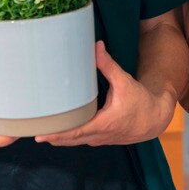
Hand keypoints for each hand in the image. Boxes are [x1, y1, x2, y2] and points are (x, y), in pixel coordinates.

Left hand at [35, 41, 175, 146]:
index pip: (76, 131)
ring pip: (75, 142)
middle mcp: (100, 135)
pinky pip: (82, 140)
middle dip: (52, 136)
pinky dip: (69, 137)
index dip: (58, 134)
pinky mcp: (102, 138)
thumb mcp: (125, 82)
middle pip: (71, 140)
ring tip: (41, 131)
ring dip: (59, 138)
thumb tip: (97, 47)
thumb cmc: (141, 100)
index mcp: (105, 123)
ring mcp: (101, 139)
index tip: (42, 135)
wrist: (155, 118)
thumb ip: (108, 66)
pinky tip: (60, 131)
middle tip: (34, 132)